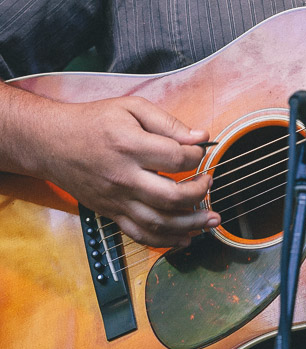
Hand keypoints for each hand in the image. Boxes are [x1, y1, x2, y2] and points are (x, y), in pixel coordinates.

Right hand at [27, 95, 220, 247]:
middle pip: (171, 196)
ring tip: (210, 219)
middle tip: (210, 182)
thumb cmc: (94, 121)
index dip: (197, 155)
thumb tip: (199, 137)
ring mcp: (116, 199)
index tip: (201, 151)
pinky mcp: (110, 212)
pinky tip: (184, 237)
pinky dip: (165, 241)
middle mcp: (124, 177)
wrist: (52, 143)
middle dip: (200, 193)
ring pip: (159, 222)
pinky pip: (140, 234)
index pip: (176, 158)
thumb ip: (167, 122)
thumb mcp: (131, 107)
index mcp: (130, 146)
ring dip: (191, 224)